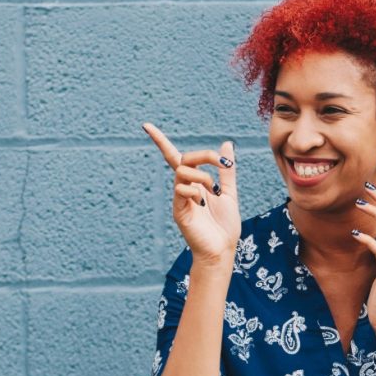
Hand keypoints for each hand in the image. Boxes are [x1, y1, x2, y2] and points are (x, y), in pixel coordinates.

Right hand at [142, 122, 240, 264]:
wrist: (223, 249)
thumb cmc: (225, 225)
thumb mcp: (229, 192)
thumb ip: (227, 170)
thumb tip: (227, 144)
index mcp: (195, 183)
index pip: (175, 157)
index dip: (160, 141)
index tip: (146, 125)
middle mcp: (184, 189)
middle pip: (183, 159)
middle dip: (204, 156)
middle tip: (222, 164)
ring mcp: (180, 199)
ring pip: (182, 172)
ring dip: (203, 176)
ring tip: (214, 191)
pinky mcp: (178, 211)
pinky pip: (181, 190)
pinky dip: (195, 191)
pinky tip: (203, 204)